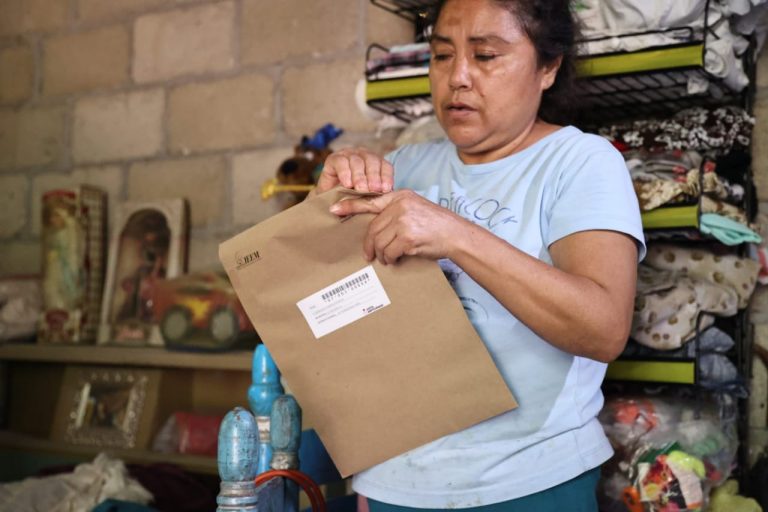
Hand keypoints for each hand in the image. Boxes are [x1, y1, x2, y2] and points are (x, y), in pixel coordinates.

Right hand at [315, 147, 393, 194]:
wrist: (330, 202)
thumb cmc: (352, 199)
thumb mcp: (367, 197)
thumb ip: (376, 194)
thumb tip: (389, 194)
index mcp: (376, 163)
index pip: (385, 166)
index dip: (386, 176)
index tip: (386, 189)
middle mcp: (363, 155)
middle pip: (372, 161)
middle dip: (374, 176)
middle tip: (373, 189)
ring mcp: (348, 155)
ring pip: (357, 161)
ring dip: (360, 176)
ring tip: (360, 189)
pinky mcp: (333, 159)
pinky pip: (341, 162)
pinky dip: (345, 173)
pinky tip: (347, 184)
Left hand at [330, 190, 464, 263]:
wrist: (456, 235)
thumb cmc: (435, 225)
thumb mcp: (415, 209)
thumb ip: (395, 212)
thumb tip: (374, 228)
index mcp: (400, 196)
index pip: (370, 201)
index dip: (350, 206)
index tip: (335, 209)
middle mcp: (400, 206)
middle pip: (373, 229)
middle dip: (370, 245)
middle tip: (370, 256)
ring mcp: (404, 221)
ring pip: (379, 242)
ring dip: (381, 255)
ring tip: (388, 258)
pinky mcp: (407, 237)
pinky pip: (389, 252)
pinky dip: (391, 259)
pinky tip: (397, 259)